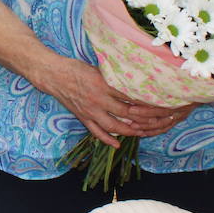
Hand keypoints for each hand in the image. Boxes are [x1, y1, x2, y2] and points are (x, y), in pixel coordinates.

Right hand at [45, 58, 194, 147]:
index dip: (147, 101)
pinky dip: (107, 139)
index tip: (160, 103)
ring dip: (130, 131)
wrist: (53, 74)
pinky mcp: (83, 117)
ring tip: (143, 132)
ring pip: (114, 125)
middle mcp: (99, 99)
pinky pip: (96, 132)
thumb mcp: (98, 68)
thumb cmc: (76, 68)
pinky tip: (117, 144)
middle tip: (158, 120)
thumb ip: (115, 77)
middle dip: (144, 117)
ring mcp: (90, 110)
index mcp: (104, 84)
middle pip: (126, 112)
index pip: (131, 95)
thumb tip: (135, 81)